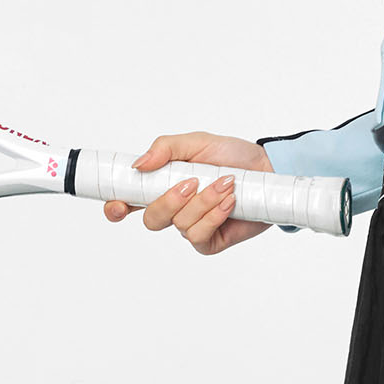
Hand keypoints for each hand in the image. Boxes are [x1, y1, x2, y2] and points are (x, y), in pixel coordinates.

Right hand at [103, 132, 275, 255]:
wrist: (267, 169)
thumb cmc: (232, 156)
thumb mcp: (198, 142)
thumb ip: (166, 148)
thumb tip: (139, 164)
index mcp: (162, 185)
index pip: (128, 201)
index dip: (116, 207)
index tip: (118, 205)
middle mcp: (173, 209)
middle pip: (152, 219)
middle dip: (170, 201)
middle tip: (193, 182)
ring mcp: (191, 227)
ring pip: (180, 224)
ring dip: (204, 201)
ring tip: (225, 183)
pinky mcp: (210, 241)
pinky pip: (199, 236)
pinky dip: (215, 215)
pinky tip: (229, 201)